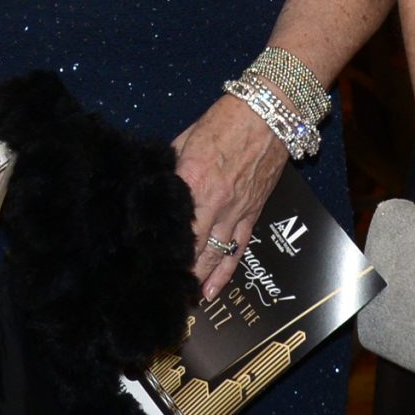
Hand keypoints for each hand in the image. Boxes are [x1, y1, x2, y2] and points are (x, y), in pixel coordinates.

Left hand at [172, 94, 289, 299]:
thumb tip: (155, 184)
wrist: (271, 112)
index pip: (171, 225)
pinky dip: (224, 273)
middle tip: (158, 293)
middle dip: (176, 273)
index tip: (143, 265)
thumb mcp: (186, 137)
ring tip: (181, 301)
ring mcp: (236, 211)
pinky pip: (237, 250)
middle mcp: (214, 202)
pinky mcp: (253, 213)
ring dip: (198, 281)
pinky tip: (211, 291)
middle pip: (192, 248)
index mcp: (192, 180)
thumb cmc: (226, 119)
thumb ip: (171, 165)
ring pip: (214, 256)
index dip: (157, 248)